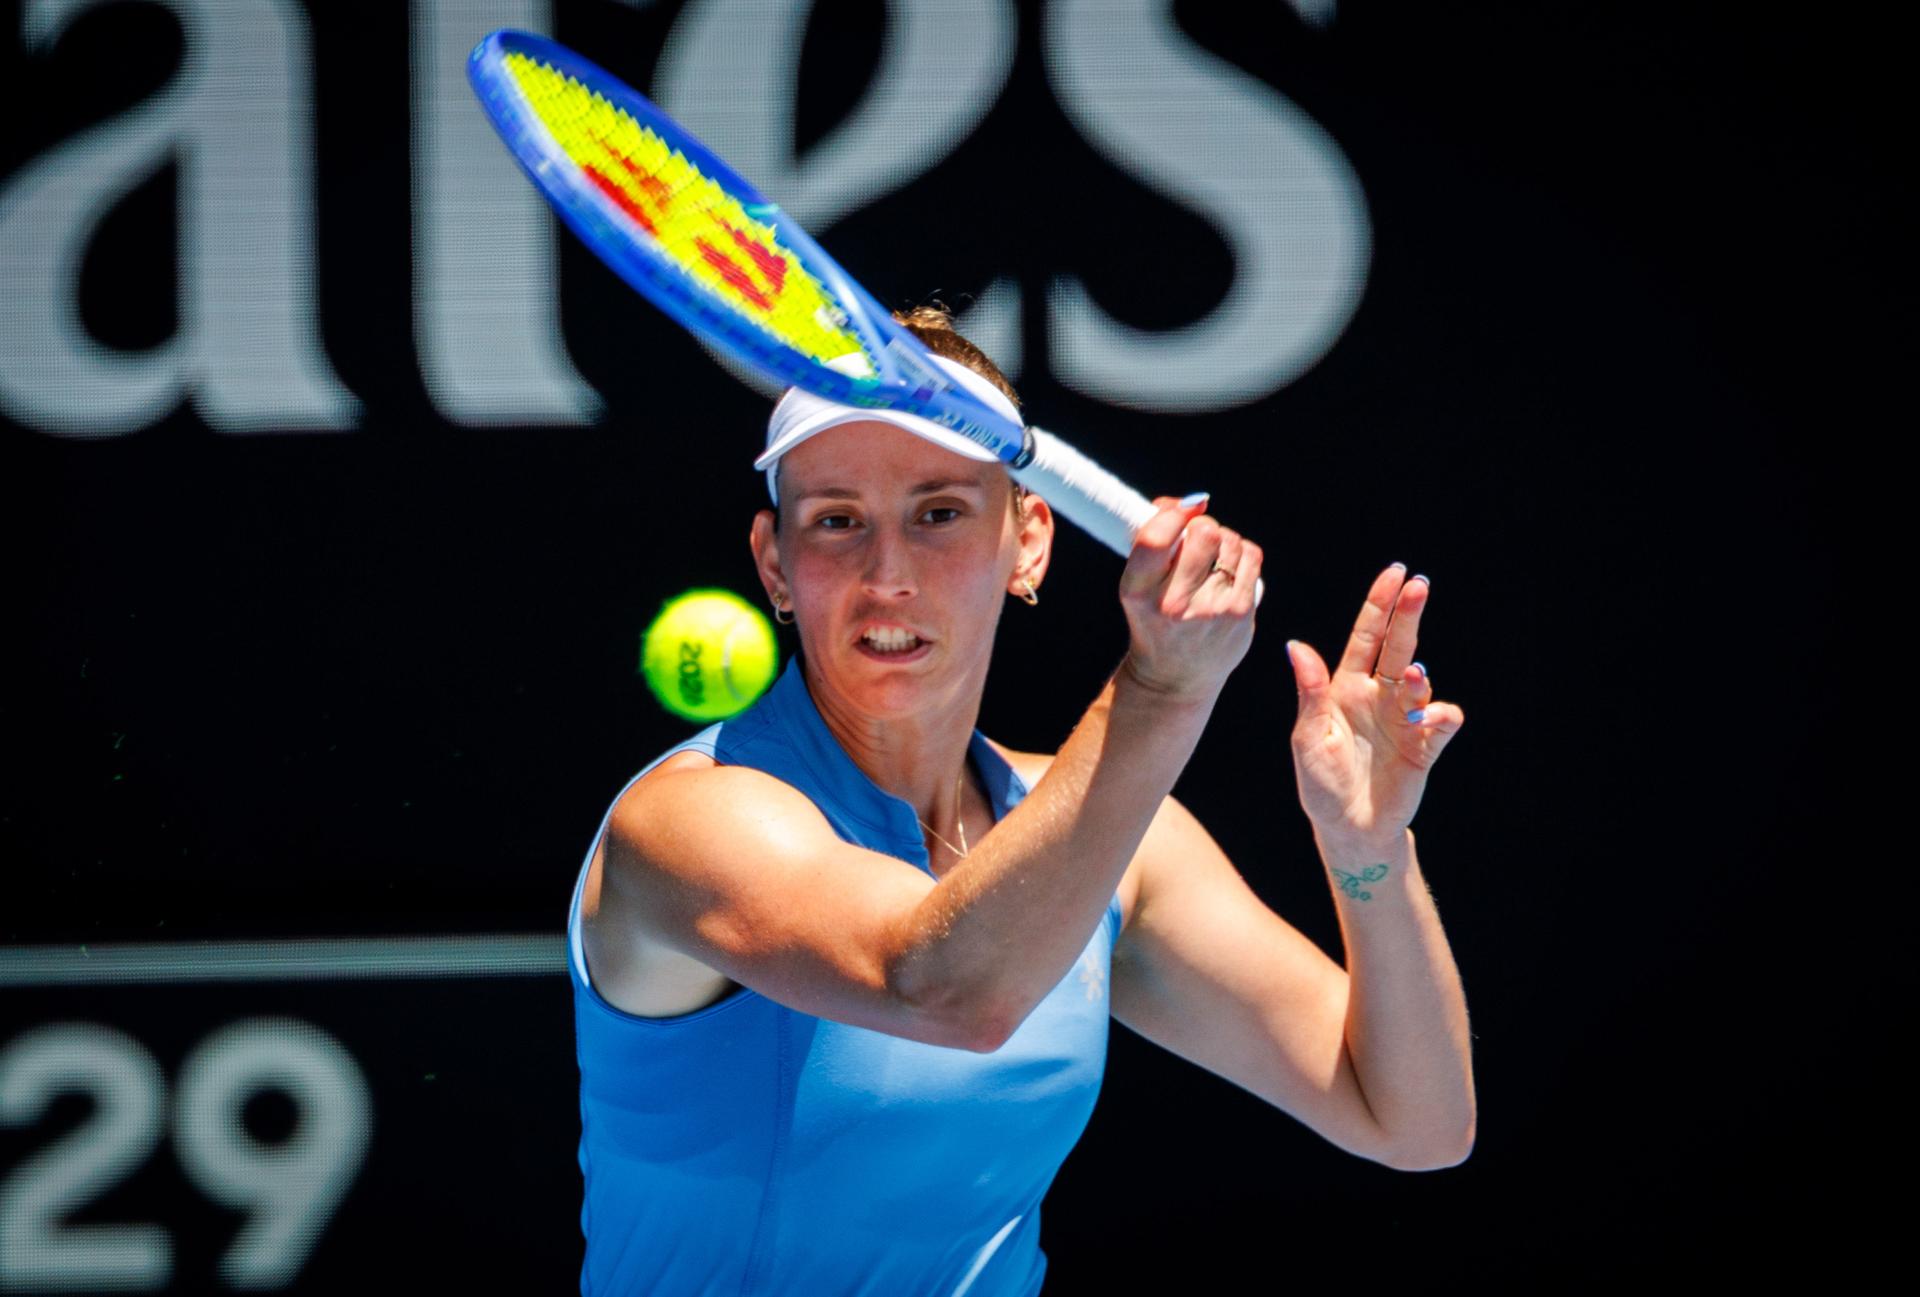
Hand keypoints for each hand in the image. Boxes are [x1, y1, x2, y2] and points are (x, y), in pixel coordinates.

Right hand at [1116, 495, 1261, 701]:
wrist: (1174, 675)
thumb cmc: (1154, 616)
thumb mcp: (1138, 583)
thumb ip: (1154, 539)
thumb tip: (1185, 502)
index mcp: (1137, 592)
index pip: (1155, 538)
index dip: (1172, 513)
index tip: (1179, 511)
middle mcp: (1172, 604)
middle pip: (1203, 533)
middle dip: (1202, 526)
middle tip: (1197, 539)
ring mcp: (1210, 610)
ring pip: (1230, 541)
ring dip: (1223, 540)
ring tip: (1212, 559)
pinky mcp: (1239, 613)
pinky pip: (1250, 556)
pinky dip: (1242, 552)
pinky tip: (1230, 567)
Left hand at [1285, 565, 1464, 846]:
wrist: (1347, 828)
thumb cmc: (1320, 782)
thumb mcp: (1308, 737)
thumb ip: (1310, 692)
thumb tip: (1296, 645)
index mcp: (1346, 688)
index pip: (1367, 637)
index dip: (1379, 605)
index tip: (1395, 574)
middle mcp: (1378, 697)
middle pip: (1398, 646)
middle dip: (1408, 615)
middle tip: (1419, 586)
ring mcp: (1404, 719)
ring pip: (1419, 682)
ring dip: (1416, 675)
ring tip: (1410, 675)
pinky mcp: (1423, 746)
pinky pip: (1440, 722)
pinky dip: (1441, 715)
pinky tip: (1434, 715)